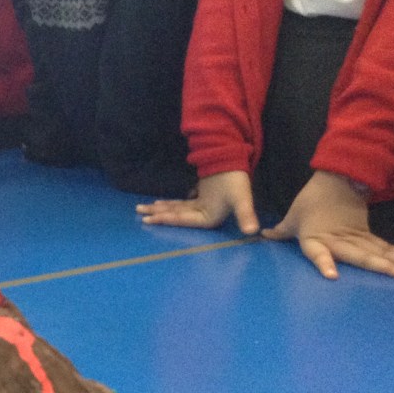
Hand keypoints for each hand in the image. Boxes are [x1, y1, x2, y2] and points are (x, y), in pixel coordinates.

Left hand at [136, 170, 259, 233]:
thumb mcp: (242, 198)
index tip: (151, 218)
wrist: (237, 161)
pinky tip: (158, 204)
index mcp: (210, 218)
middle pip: (176, 216)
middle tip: (140, 214)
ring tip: (142, 209)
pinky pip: (181, 204)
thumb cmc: (237, 180)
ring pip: (176, 210)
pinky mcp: (200, 200)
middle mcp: (203, 215)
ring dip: (160, 209)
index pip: (184, 220)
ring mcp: (201, 208)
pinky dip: (169, 204)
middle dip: (158, 215)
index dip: (167, 219)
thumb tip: (253, 231)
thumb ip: (246, 215)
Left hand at [262, 170, 393, 279]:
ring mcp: (358, 238)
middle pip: (362, 255)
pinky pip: (387, 248)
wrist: (336, 179)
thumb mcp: (293, 217)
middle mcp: (339, 240)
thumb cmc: (311, 201)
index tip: (332, 275)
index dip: (324, 262)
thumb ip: (281, 231)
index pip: (318, 252)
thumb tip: (263, 235)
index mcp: (315, 238)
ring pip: (381, 252)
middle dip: (382, 266)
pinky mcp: (368, 235)